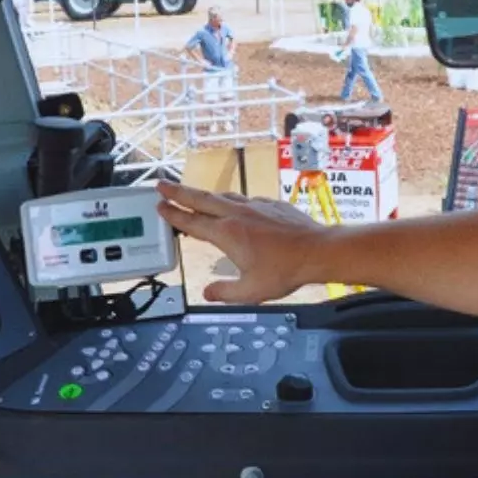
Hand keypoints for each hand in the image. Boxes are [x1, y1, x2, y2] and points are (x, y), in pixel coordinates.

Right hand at [156, 181, 328, 302]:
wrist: (318, 250)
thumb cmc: (285, 271)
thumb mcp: (250, 291)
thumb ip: (225, 292)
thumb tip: (208, 292)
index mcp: (227, 234)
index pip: (192, 222)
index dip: (173, 215)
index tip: (160, 206)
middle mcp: (237, 214)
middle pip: (200, 199)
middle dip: (178, 192)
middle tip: (161, 185)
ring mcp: (255, 206)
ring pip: (222, 197)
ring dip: (204, 195)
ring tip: (193, 196)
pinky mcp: (270, 204)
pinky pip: (244, 199)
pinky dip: (231, 201)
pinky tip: (233, 206)